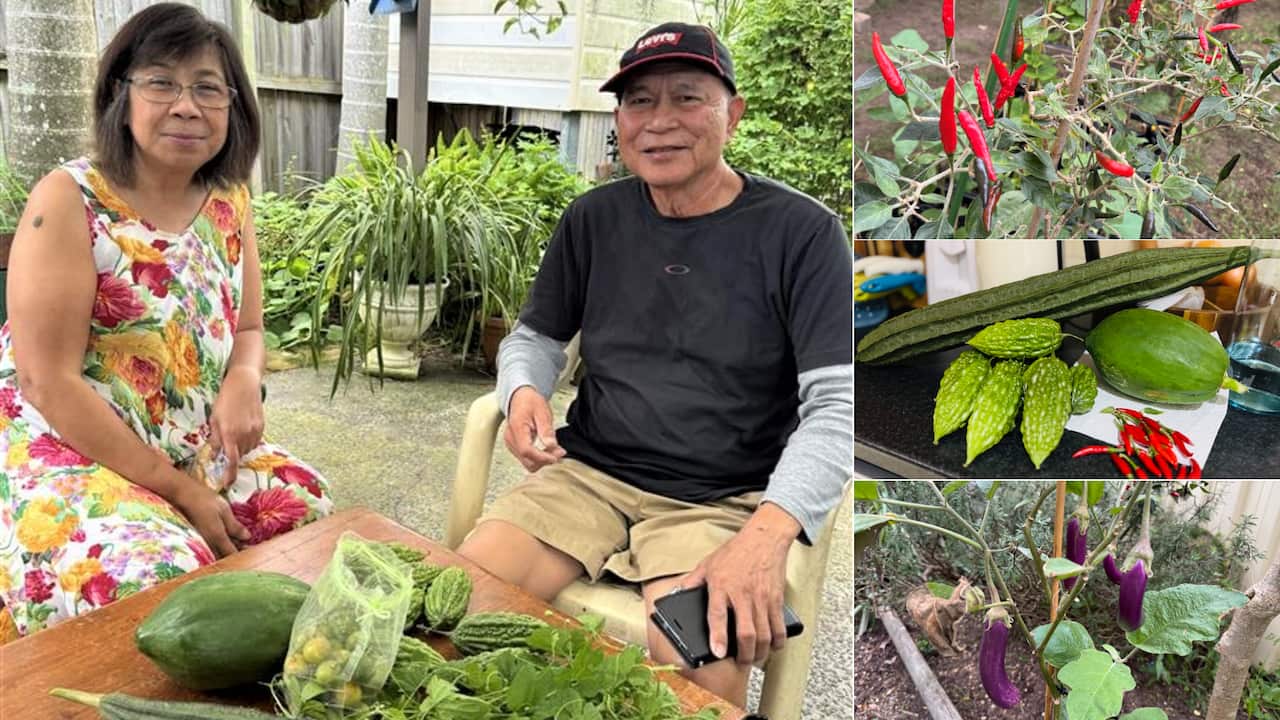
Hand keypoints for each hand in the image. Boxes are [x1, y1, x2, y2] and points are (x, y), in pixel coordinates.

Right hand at [172, 479, 249, 557]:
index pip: (232, 554)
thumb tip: (247, 537)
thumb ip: (235, 526)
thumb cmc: (202, 499)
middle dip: (236, 555)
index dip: (243, 555)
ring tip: (237, 542)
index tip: (252, 551)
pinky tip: (224, 539)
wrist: (181, 495)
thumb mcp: (224, 510)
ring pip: (216, 555)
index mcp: (217, 537)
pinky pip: (210, 549)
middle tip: (245, 546)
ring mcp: (201, 543)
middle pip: (224, 558)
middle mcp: (208, 544)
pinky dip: (218, 547)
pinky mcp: (196, 540)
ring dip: (227, 551)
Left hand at [208, 367, 263, 488]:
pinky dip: (248, 440)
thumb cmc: (225, 399)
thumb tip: (214, 455)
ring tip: (235, 432)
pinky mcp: (262, 426)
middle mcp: (244, 435)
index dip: (230, 474)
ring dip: (240, 447)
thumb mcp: (214, 418)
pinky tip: (243, 429)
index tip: (227, 484)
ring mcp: (255, 431)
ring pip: (247, 449)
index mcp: (229, 433)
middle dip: (232, 454)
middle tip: (226, 444)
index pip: (231, 460)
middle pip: (239, 455)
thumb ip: (214, 438)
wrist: (244, 384)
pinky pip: (255, 441)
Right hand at [503, 385, 565, 472]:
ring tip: (554, 451)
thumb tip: (551, 445)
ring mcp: (511, 444)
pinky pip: (526, 458)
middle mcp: (511, 439)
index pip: (527, 451)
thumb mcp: (542, 412)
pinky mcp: (514, 446)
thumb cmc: (530, 402)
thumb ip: (546, 430)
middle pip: (527, 461)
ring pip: (527, 463)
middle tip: (559, 452)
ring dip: (542, 461)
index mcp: (517, 428)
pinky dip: (538, 458)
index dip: (543, 457)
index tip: (556, 456)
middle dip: (544, 460)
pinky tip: (547, 451)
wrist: (520, 397)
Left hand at [678, 503, 800, 665]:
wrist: (764, 537)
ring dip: (760, 651)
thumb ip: (691, 581)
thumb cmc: (735, 551)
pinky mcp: (776, 598)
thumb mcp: (707, 564)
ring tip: (754, 658)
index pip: (718, 615)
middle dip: (744, 654)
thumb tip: (677, 594)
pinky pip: (779, 625)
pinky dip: (777, 640)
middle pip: (746, 632)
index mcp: (721, 585)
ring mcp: (761, 597)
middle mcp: (742, 593)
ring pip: (764, 633)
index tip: (718, 653)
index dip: (718, 637)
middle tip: (741, 662)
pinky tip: (772, 646)